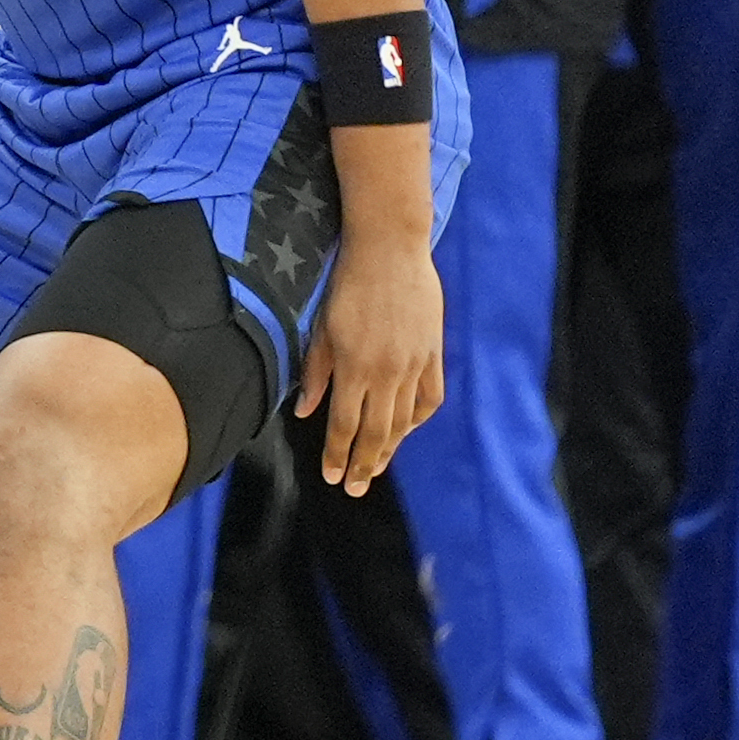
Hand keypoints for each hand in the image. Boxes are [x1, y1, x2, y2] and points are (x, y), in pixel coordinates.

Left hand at [294, 232, 443, 495]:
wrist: (390, 250)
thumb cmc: (347, 286)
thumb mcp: (322, 329)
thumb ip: (315, 373)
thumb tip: (305, 412)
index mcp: (353, 367)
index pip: (343, 425)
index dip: (336, 454)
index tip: (330, 477)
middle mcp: (386, 372)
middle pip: (376, 432)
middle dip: (362, 464)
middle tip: (353, 488)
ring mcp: (414, 364)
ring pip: (403, 421)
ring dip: (389, 449)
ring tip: (376, 469)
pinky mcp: (433, 353)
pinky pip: (429, 398)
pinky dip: (417, 419)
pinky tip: (406, 430)